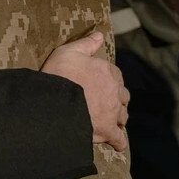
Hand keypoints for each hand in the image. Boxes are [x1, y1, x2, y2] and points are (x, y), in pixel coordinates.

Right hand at [41, 32, 129, 151]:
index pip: (115, 74)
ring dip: (118, 116)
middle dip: (116, 98)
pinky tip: (117, 144)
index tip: (100, 81)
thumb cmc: (61, 74)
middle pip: (122, 96)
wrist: (55, 102)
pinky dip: (118, 141)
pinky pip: (118, 138)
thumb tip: (100, 34)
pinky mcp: (107, 130)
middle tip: (104, 101)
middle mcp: (115, 92)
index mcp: (108, 72)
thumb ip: (87, 44)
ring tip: (110, 119)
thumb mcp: (69, 51)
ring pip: (122, 115)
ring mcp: (113, 112)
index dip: (108, 78)